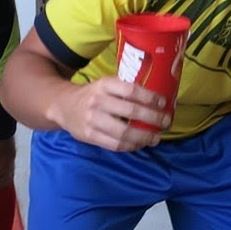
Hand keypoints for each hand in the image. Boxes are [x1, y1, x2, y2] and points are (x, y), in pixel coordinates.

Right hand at [52, 77, 167, 151]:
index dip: (150, 97)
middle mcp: (98, 101)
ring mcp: (92, 120)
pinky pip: (114, 144)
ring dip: (144, 137)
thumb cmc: (93, 94)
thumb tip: (157, 98)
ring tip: (156, 138)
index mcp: (105, 84)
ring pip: (124, 132)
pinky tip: (140, 144)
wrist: (64, 106)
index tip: (164, 103)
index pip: (131, 90)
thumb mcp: (106, 84)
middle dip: (153, 118)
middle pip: (131, 111)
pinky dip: (130, 146)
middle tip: (166, 122)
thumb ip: (125, 89)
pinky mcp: (89, 136)